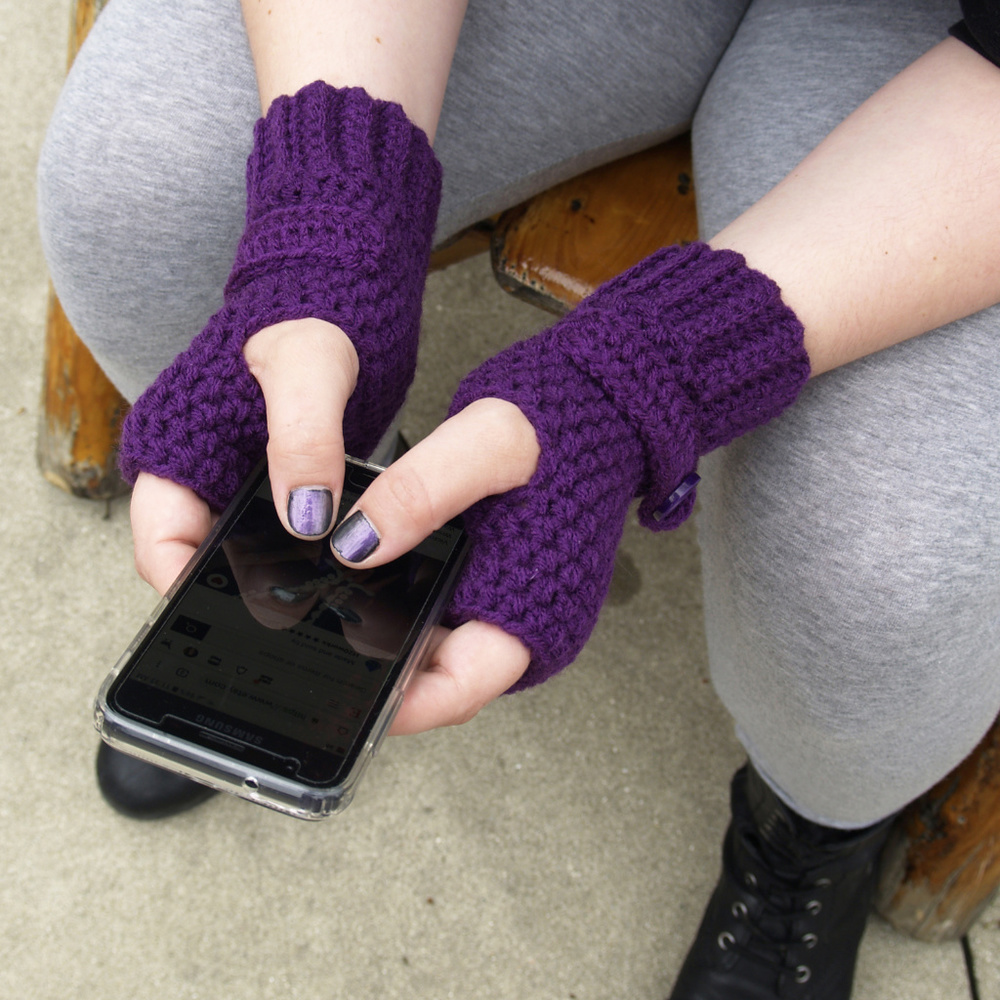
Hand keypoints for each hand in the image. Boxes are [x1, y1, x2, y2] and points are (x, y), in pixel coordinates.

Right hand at [129, 316, 359, 593]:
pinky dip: (313, 554)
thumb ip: (303, 434)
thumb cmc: (306, 317)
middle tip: (298, 618)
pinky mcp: (287, 490)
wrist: (340, 303)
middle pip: (207, 562)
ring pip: (251, 556)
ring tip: (330, 601)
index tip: (236, 612)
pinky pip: (292, 538)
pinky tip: (348, 567)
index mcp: (177, 454)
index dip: (187, 585)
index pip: (161, 543)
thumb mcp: (306, 364)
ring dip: (283, 578)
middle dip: (241, 594)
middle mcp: (205, 481)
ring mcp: (246, 489)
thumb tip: (306, 517)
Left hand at [328, 398, 539, 734]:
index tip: (346, 698)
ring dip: (378, 630)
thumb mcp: (489, 445)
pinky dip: (389, 596)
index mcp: (527, 613)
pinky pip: (425, 607)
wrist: (581, 414)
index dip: (401, 705)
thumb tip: (357, 542)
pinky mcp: (472, 583)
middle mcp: (506, 622)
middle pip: (430, 675)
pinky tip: (355, 574)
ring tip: (323, 606)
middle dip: (375, 667)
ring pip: (422, 642)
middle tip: (316, 643)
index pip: (459, 690)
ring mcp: (487, 606)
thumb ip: (425, 489)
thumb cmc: (559, 436)